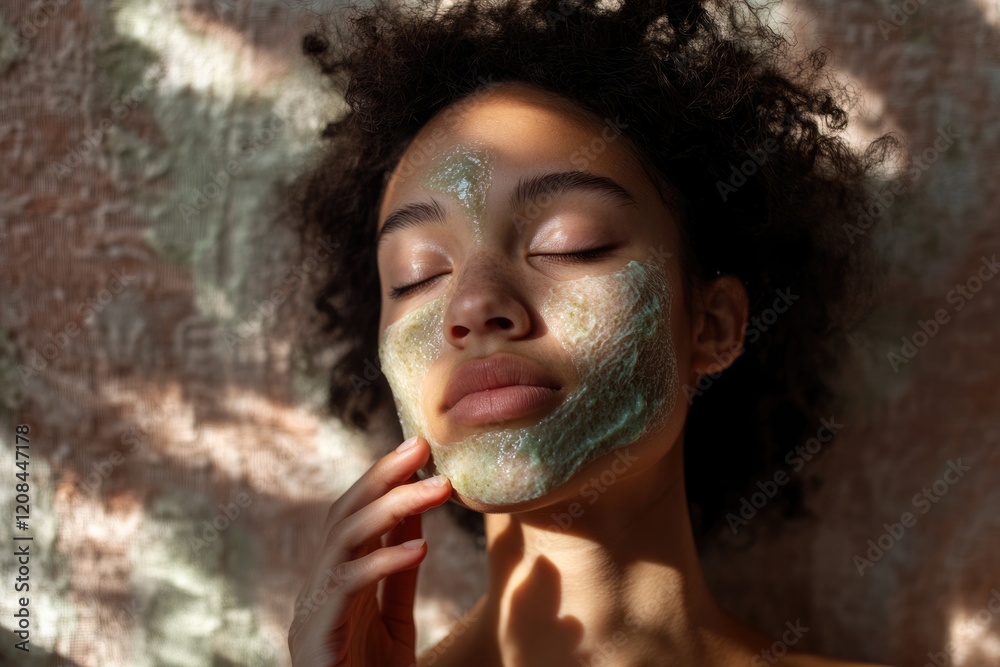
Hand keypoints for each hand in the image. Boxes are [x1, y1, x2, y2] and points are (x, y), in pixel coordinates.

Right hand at [288, 435, 451, 665]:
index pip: (355, 513)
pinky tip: (419, 549)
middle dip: (382, 477)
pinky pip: (348, 588)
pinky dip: (384, 564)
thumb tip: (415, 517)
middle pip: (344, 515)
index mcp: (336, 578)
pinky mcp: (315, 637)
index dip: (382, 477)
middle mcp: (319, 586)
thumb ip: (398, 569)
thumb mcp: (394, 618)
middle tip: (420, 447)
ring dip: (391, 509)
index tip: (417, 446)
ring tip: (435, 490)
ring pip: (343, 541)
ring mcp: (313, 609)